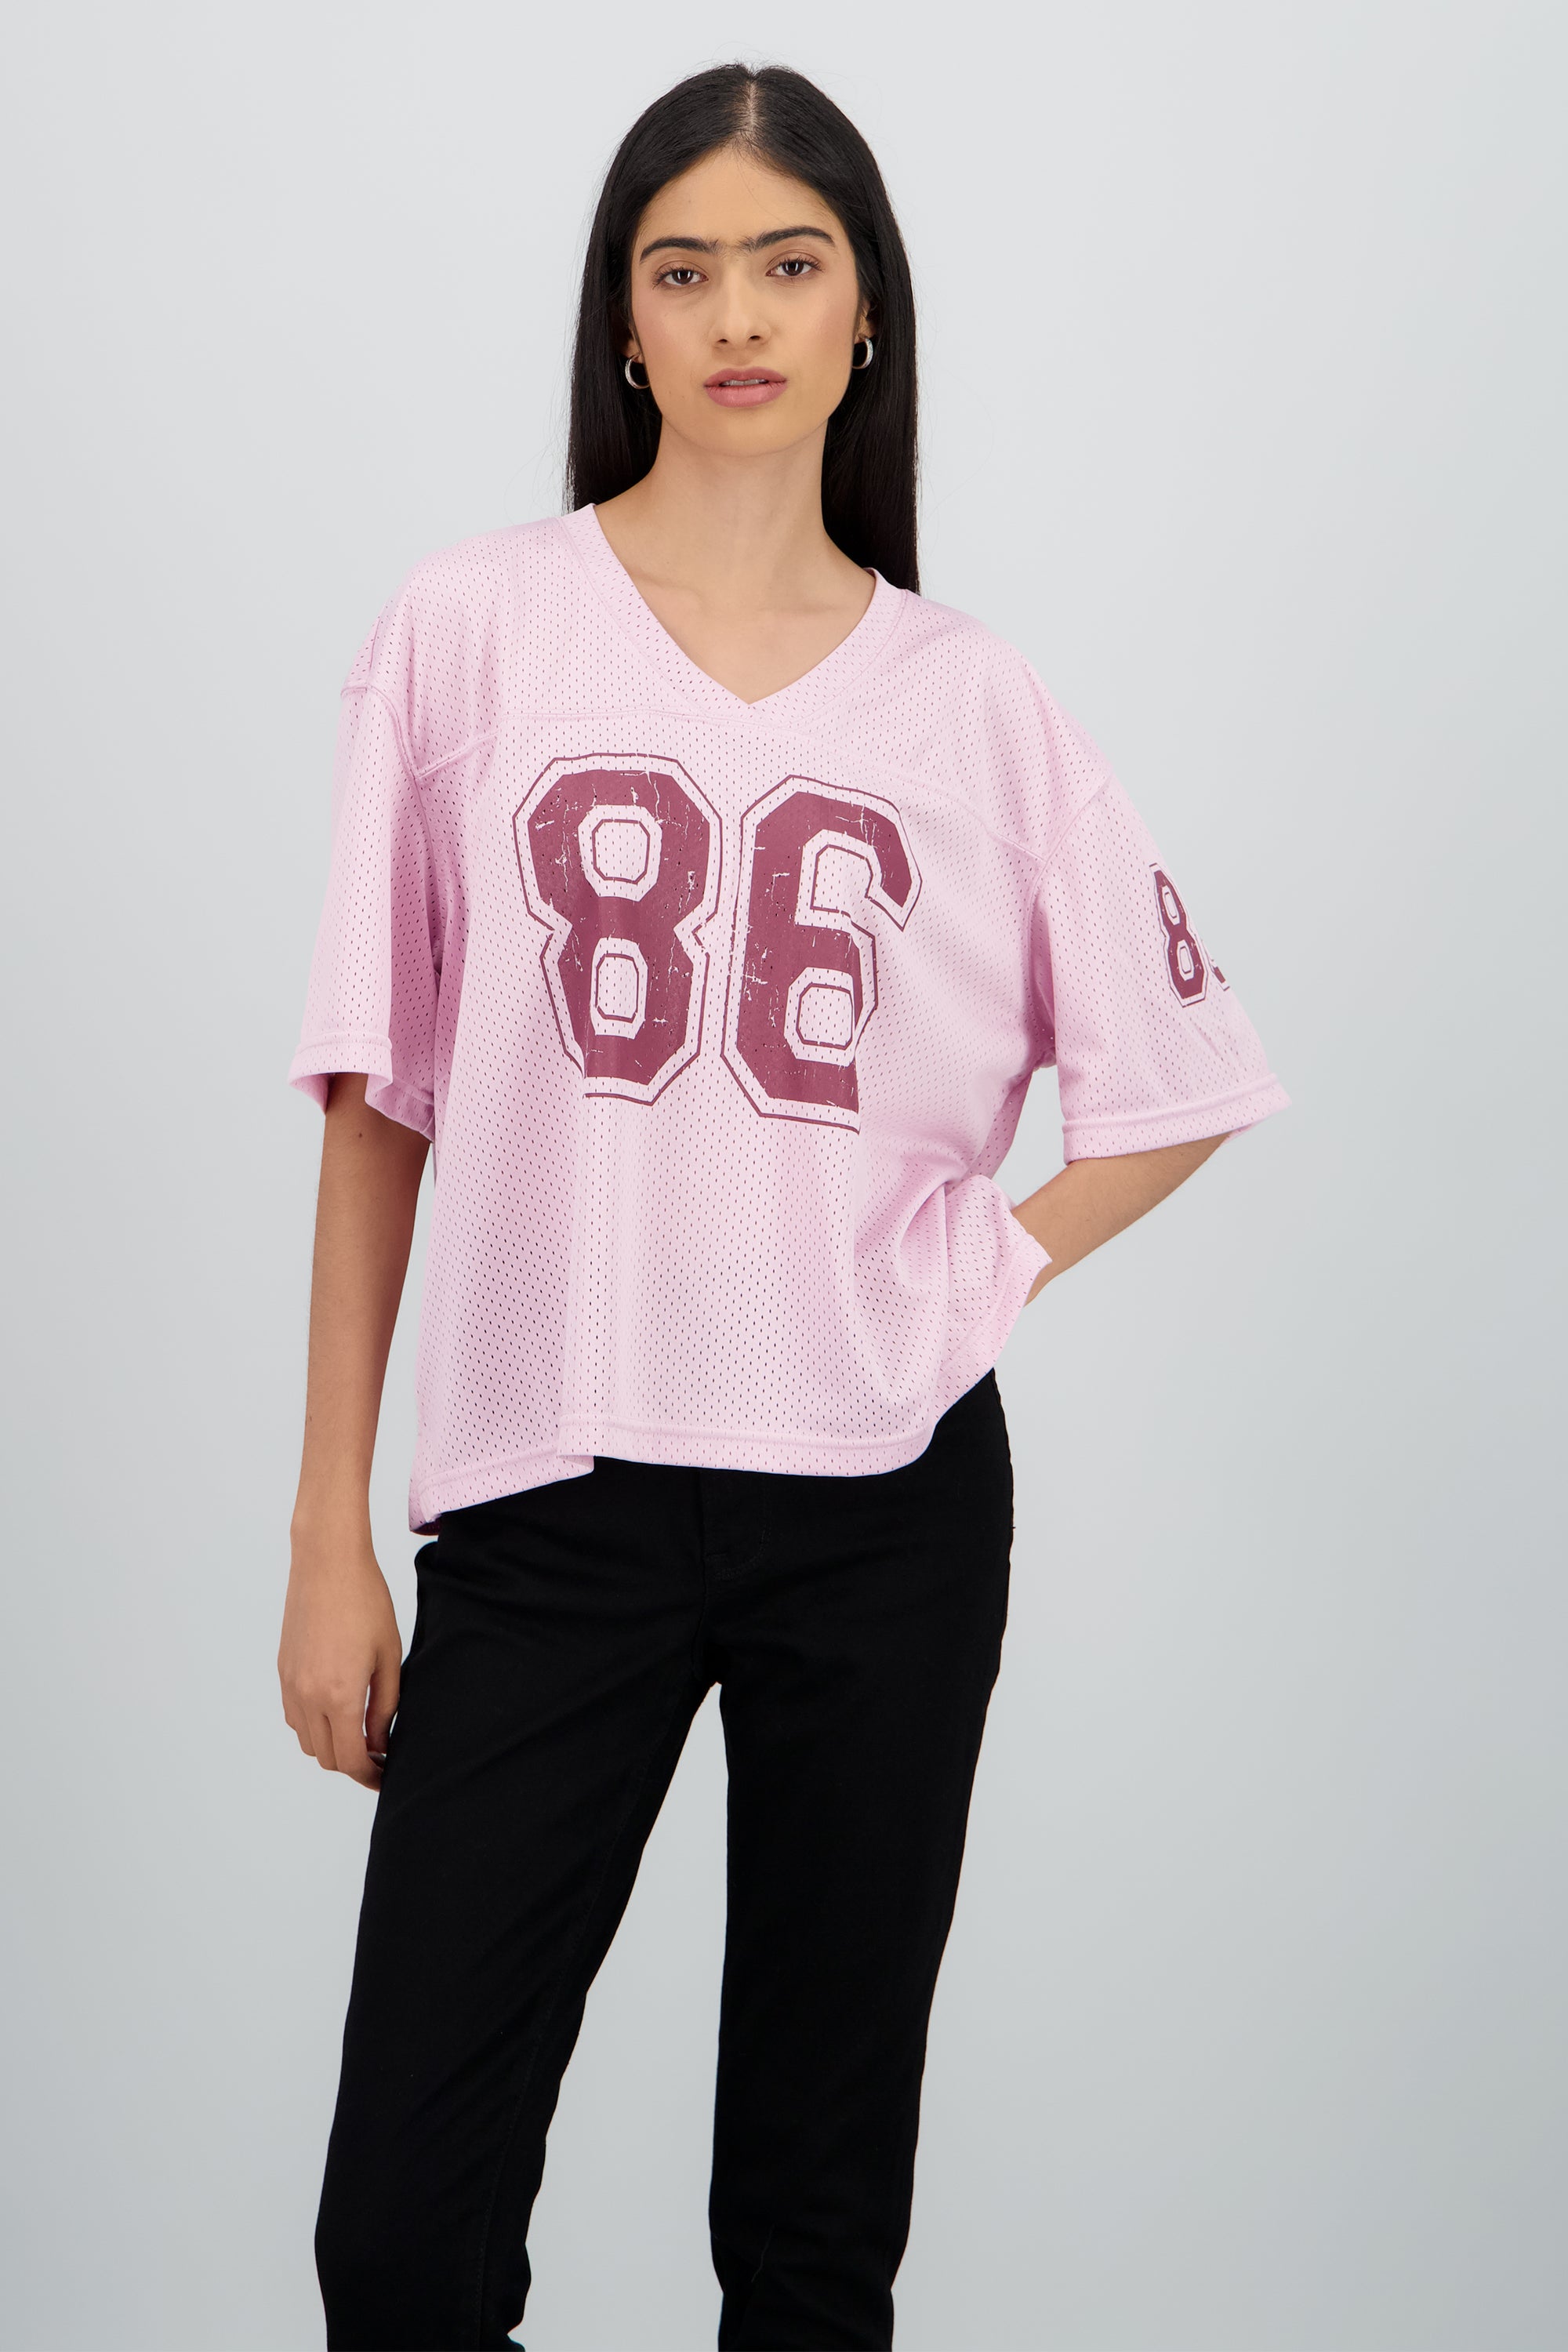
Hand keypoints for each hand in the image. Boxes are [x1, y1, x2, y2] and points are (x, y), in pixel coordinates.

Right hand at [278, 1525, 402, 1791]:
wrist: (327, 1562)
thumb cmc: (366, 1601)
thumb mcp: (388, 1656)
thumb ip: (385, 1706)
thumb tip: (379, 1743)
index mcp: (339, 1695)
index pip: (351, 1759)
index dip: (370, 1776)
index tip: (386, 1776)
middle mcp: (307, 1696)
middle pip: (326, 1757)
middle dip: (353, 1765)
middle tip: (379, 1756)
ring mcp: (290, 1684)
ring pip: (307, 1741)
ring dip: (332, 1747)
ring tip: (360, 1734)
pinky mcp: (282, 1671)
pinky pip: (294, 1717)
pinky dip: (314, 1726)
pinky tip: (337, 1710)